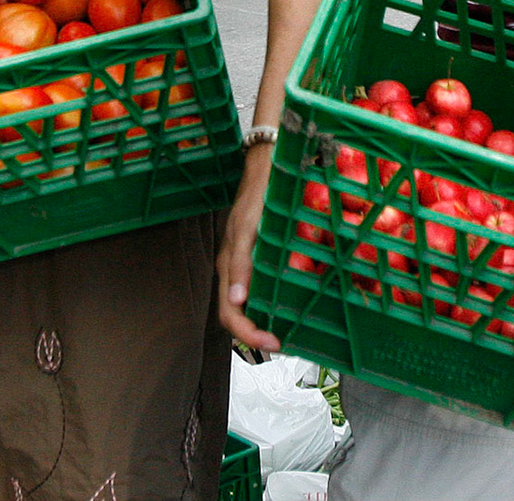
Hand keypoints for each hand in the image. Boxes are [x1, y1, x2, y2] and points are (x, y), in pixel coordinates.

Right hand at [217, 148, 281, 350]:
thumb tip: (237, 299)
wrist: (265, 170)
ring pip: (248, 304)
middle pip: (238, 315)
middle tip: (282, 343)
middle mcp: (234, 271)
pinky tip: (286, 303)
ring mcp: (244, 266)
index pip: (231, 313)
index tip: (273, 341)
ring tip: (284, 330)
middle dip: (257, 334)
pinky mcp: (256, 258)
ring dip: (262, 321)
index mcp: (228, 267)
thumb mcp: (247, 229)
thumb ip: (240, 264)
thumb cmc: (255, 197)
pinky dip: (270, 302)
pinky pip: (259, 287)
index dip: (249, 333)